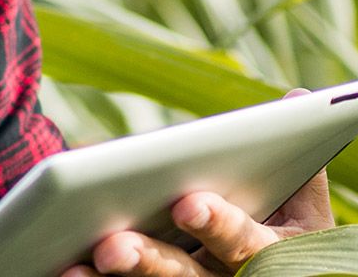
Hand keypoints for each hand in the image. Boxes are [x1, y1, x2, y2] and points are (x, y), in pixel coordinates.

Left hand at [64, 89, 337, 276]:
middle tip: (111, 247)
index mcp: (271, 254)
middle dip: (150, 259)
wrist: (272, 272)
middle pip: (185, 274)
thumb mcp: (297, 203)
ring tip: (74, 267)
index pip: (244, 242)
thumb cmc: (278, 224)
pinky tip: (59, 270)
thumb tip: (298, 99)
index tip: (186, 202)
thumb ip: (293, 158)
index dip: (218, 223)